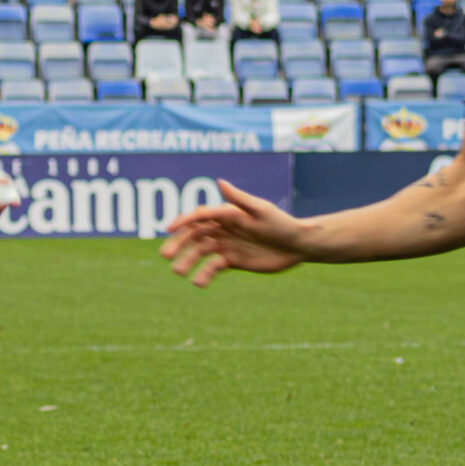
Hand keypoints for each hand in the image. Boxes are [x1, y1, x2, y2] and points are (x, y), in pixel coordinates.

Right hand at [160, 180, 308, 285]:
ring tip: (179, 272)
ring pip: (200, 253)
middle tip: (166, 256)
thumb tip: (219, 182)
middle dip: (179, 244)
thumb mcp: (261, 211)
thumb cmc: (282, 224)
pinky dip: (204, 274)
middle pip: (194, 235)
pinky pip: (213, 268)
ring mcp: (227, 245)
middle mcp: (224, 228)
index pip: (199, 216)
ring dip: (187, 261)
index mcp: (227, 214)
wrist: (298, 246)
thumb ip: (239, 199)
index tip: (168, 229)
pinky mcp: (233, 260)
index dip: (183, 221)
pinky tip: (199, 283)